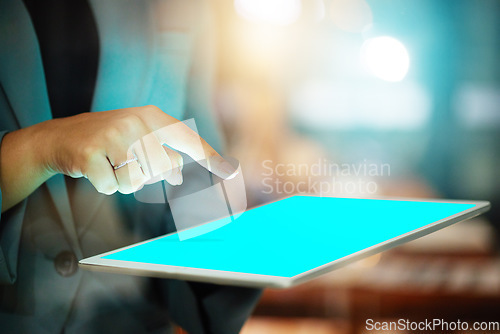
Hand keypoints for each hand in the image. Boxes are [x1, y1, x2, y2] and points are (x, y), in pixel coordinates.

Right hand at [40, 105, 235, 194]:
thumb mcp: (137, 141)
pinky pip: (112, 187)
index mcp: (151, 117)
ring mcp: (113, 136)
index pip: (186, 138)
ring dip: (124, 181)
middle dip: (146, 175)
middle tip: (126, 162)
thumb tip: (178, 174)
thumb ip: (161, 154)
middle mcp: (136, 122)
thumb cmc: (107, 141)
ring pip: (137, 181)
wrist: (60, 137)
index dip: (209, 156)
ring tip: (110, 164)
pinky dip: (104, 185)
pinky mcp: (91, 153)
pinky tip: (94, 168)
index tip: (231, 171)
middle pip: (161, 169)